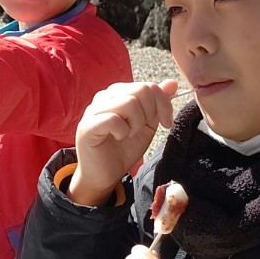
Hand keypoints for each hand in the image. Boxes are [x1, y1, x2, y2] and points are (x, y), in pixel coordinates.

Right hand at [68, 80, 178, 205]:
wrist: (105, 174)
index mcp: (118, 93)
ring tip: (129, 134)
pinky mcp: (87, 126)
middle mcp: (104, 97)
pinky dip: (122, 131)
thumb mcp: (148, 125)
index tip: (167, 123)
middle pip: (140, 90)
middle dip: (150, 114)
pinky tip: (118, 137)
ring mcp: (93, 110)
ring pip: (128, 102)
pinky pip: (113, 119)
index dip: (163, 104)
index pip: (148, 86)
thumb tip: (172, 84)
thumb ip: (158, 104)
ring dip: (136, 123)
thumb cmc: (123, 149)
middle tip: (141, 130)